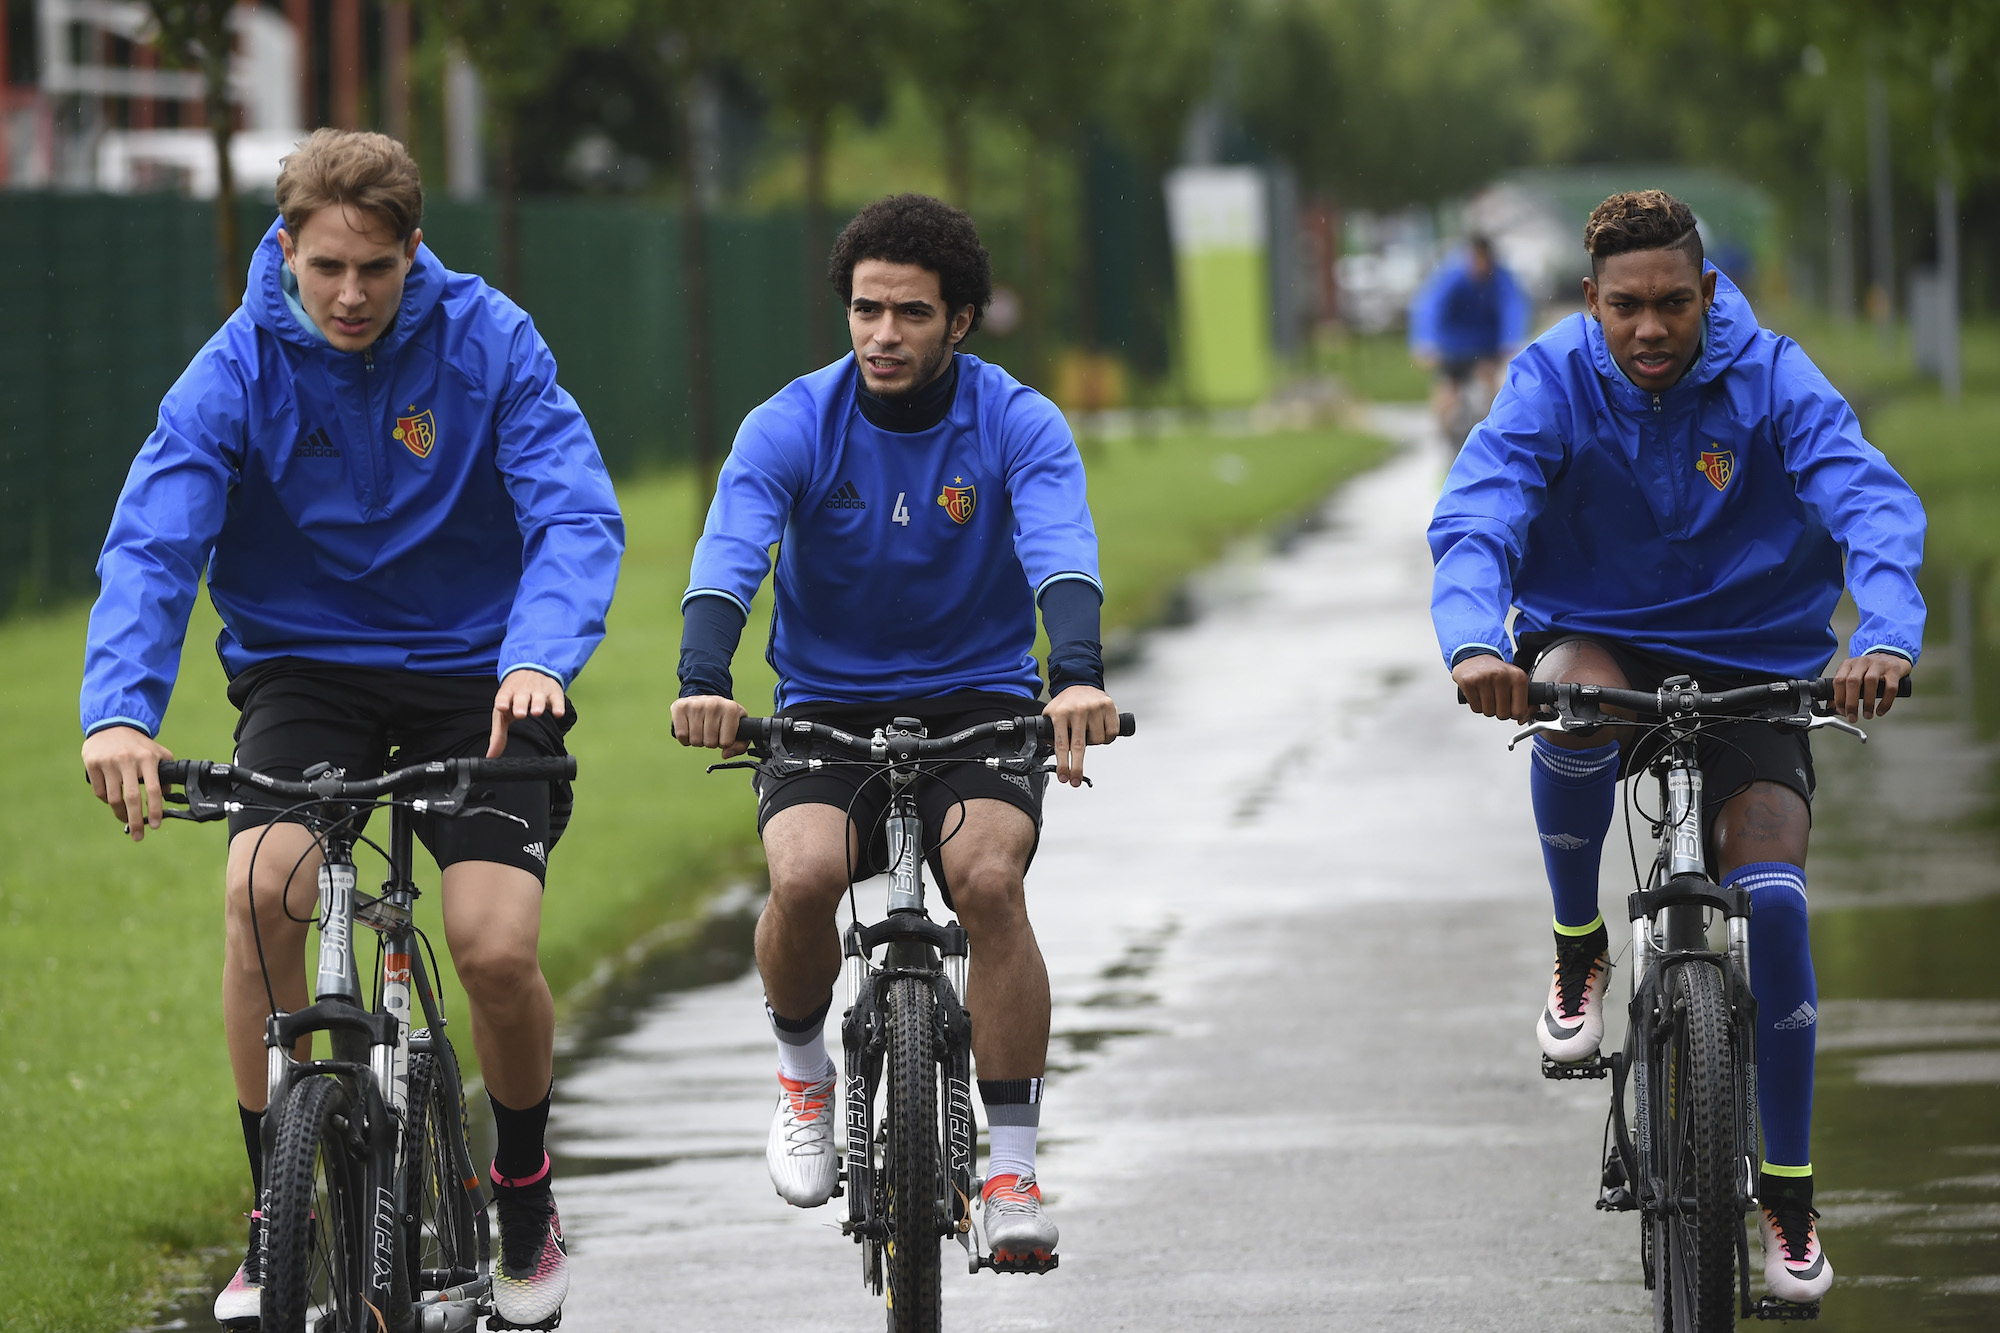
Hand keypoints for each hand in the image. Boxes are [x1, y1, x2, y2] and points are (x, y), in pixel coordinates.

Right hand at [82, 725, 173, 840]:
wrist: (112, 724)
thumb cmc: (138, 744)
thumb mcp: (157, 752)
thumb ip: (165, 772)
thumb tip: (167, 795)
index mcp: (147, 759)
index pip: (154, 789)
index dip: (155, 810)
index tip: (156, 825)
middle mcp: (128, 761)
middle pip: (132, 798)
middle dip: (135, 820)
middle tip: (138, 836)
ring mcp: (109, 762)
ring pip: (113, 798)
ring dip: (119, 813)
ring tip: (125, 819)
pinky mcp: (92, 764)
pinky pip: (99, 791)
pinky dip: (106, 800)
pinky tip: (112, 799)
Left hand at [489, 669, 566, 757]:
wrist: (530, 670)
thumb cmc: (514, 697)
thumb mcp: (503, 713)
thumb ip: (498, 735)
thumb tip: (491, 756)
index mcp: (507, 694)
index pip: (503, 696)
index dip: (502, 701)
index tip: (501, 707)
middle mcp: (522, 691)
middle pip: (521, 697)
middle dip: (520, 705)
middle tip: (520, 714)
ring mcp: (538, 690)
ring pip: (538, 696)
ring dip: (537, 703)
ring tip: (537, 712)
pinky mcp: (553, 692)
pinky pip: (556, 698)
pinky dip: (558, 705)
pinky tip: (558, 713)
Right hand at [671, 693, 748, 756]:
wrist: (706, 696)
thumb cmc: (722, 715)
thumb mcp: (739, 726)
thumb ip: (740, 745)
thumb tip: (725, 754)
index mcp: (730, 709)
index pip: (726, 743)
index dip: (724, 743)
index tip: (722, 734)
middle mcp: (713, 704)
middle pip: (709, 743)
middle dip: (710, 742)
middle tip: (710, 731)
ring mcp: (696, 704)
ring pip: (695, 740)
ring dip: (698, 740)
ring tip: (701, 729)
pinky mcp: (680, 706)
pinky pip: (681, 735)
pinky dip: (685, 738)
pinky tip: (690, 729)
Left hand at [1045, 684, 1119, 786]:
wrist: (1080, 681)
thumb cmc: (1065, 703)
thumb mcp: (1051, 714)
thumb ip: (1049, 733)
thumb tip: (1053, 755)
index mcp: (1060, 713)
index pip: (1061, 744)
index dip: (1063, 764)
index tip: (1064, 778)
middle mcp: (1077, 710)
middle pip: (1078, 746)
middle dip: (1077, 767)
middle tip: (1075, 782)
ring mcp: (1094, 707)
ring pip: (1098, 741)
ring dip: (1095, 743)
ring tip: (1089, 732)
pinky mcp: (1108, 705)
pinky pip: (1111, 732)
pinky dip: (1107, 737)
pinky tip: (1101, 729)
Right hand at [1452, 653, 1530, 723]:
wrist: (1475, 657)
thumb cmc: (1497, 672)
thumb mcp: (1516, 682)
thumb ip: (1527, 702)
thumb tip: (1523, 719)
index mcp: (1518, 677)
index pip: (1519, 711)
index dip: (1514, 713)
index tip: (1511, 706)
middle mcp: (1501, 675)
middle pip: (1503, 714)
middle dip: (1499, 711)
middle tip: (1497, 699)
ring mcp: (1484, 678)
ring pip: (1488, 712)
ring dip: (1487, 708)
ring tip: (1487, 695)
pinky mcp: (1469, 682)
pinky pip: (1475, 708)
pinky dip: (1476, 704)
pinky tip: (1478, 693)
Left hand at [1830, 652, 1908, 722]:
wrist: (1892, 657)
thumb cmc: (1870, 669)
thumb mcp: (1853, 675)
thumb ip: (1843, 688)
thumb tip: (1833, 706)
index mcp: (1849, 664)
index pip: (1838, 681)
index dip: (1839, 698)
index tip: (1842, 711)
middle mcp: (1862, 662)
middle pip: (1852, 682)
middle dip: (1851, 703)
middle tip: (1853, 716)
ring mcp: (1879, 664)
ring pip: (1870, 682)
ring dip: (1867, 703)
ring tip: (1867, 714)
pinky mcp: (1894, 670)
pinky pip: (1890, 688)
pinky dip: (1885, 702)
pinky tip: (1880, 710)